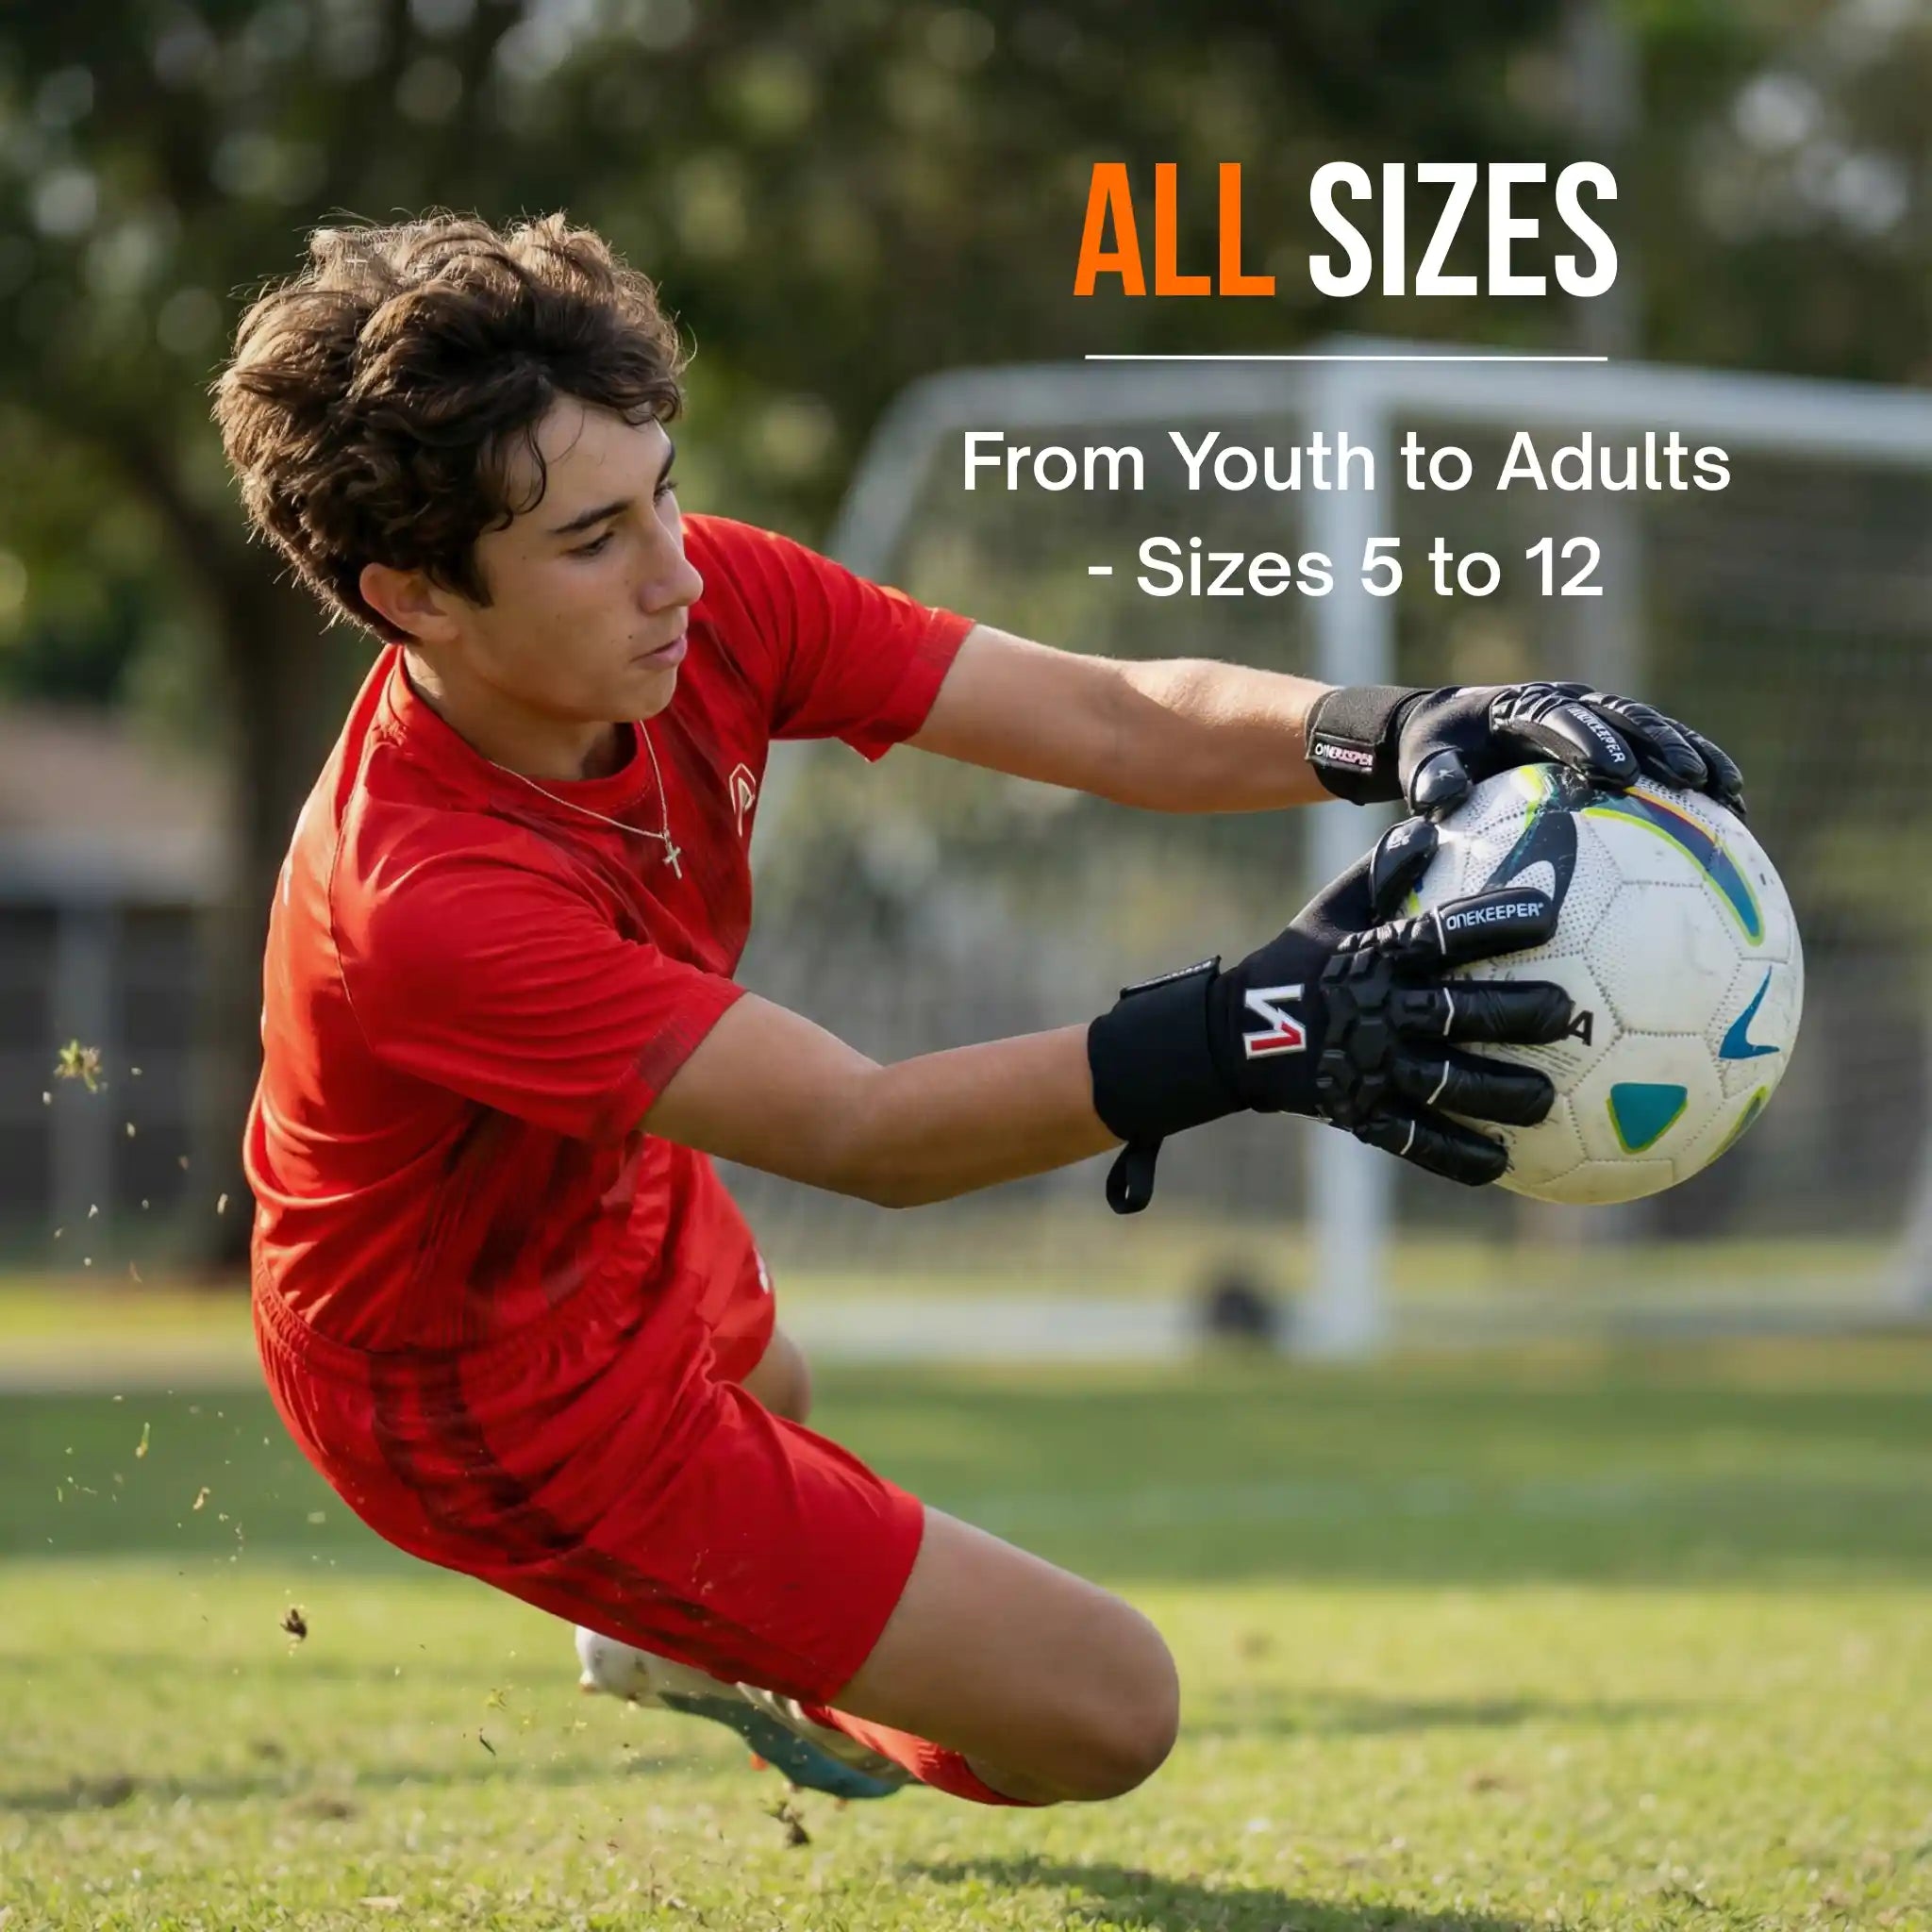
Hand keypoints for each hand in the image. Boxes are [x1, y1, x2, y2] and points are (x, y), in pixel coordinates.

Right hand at [1087, 818, 1575, 1211]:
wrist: (1234, 1036)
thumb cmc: (1298, 963)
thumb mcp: (1329, 912)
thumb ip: (1380, 874)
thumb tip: (1429, 826)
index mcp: (1375, 957)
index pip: (1442, 934)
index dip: (1495, 922)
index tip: (1546, 913)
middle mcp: (1377, 1012)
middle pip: (1457, 1012)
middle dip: (1515, 1013)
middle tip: (1563, 1013)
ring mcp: (1370, 1068)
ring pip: (1446, 1082)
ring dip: (1499, 1092)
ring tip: (1545, 1098)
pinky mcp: (1361, 1114)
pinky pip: (1415, 1140)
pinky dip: (1456, 1154)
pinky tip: (1501, 1163)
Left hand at [1307, 680, 1745, 818]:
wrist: (1446, 728)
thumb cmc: (1434, 750)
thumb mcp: (1425, 760)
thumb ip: (1432, 776)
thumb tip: (1438, 800)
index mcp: (1523, 705)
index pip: (1561, 719)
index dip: (1591, 741)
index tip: (1615, 773)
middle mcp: (1568, 701)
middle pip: (1622, 716)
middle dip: (1657, 744)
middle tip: (1687, 780)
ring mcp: (1595, 714)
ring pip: (1654, 728)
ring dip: (1692, 755)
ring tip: (1729, 792)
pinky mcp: (1615, 734)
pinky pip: (1661, 750)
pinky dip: (1698, 770)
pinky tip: (1733, 807)